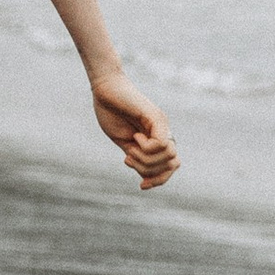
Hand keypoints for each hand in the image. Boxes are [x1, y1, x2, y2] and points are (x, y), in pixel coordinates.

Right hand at [89, 67, 176, 188]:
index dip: (159, 180)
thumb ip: (137, 158)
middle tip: (129, 158)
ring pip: (168, 156)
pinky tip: (135, 137)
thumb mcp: (124, 143)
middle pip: (172, 165)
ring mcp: (162, 124)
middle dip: (149, 171)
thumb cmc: (110, 112)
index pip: (171, 167)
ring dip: (145, 159)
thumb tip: (147, 176)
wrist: (103, 89)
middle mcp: (164, 131)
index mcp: (157, 139)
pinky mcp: (156, 117)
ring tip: (131, 147)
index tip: (141, 185)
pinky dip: (146, 148)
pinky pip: (161, 144)